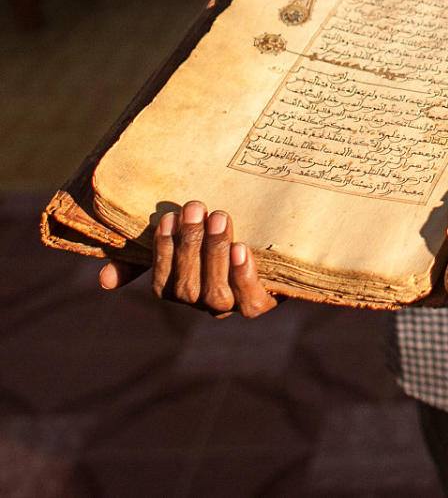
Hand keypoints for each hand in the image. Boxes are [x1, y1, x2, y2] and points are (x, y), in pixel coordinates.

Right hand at [98, 200, 277, 317]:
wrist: (277, 241)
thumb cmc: (219, 236)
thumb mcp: (182, 240)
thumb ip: (143, 257)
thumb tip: (103, 282)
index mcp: (180, 290)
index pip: (161, 282)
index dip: (162, 251)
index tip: (168, 217)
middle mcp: (204, 304)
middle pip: (188, 288)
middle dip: (191, 246)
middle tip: (198, 208)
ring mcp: (234, 306)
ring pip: (217, 295)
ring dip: (215, 255)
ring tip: (220, 217)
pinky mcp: (264, 303)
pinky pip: (251, 303)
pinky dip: (243, 277)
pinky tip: (241, 250)